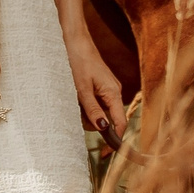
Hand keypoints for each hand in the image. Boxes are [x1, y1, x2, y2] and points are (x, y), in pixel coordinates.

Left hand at [65, 29, 127, 149]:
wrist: (73, 39)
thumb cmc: (77, 60)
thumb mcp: (81, 88)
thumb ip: (93, 110)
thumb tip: (104, 128)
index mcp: (113, 92)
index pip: (120, 122)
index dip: (115, 139)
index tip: (105, 153)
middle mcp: (113, 91)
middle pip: (108, 119)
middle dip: (93, 121)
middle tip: (76, 108)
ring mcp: (106, 88)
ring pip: (99, 111)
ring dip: (85, 111)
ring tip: (74, 95)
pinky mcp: (99, 85)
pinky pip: (94, 102)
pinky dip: (84, 103)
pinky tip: (76, 92)